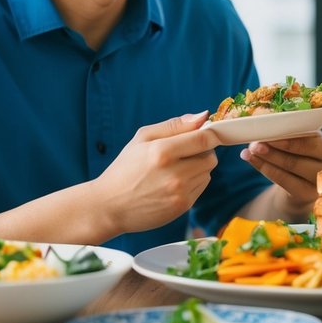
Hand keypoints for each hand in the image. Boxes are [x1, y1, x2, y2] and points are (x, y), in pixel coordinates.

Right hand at [93, 111, 221, 234]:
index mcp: (162, 151)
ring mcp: (179, 192)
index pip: (204, 139)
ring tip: (174, 170)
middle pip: (210, 157)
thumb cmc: (125, 168)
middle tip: (183, 153)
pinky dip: (193, 182)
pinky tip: (173, 183)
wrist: (109, 206)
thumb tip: (202, 116)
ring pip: (207, 172)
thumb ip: (174, 125)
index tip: (209, 132)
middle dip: (202, 152)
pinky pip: (201, 188)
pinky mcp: (182, 206)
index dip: (211, 134)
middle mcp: (174, 174)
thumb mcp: (142, 138)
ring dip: (197, 168)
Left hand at [242, 132, 321, 211]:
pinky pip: (281, 180)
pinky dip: (263, 168)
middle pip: (298, 157)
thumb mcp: (303, 142)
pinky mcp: (303, 195)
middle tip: (255, 142)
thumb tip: (265, 115)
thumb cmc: (301, 153)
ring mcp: (317, 185)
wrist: (301, 181)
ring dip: (266, 158)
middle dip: (274, 148)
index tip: (270, 129)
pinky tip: (251, 159)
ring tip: (249, 150)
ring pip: (288, 168)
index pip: (311, 143)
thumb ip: (292, 132)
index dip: (290, 138)